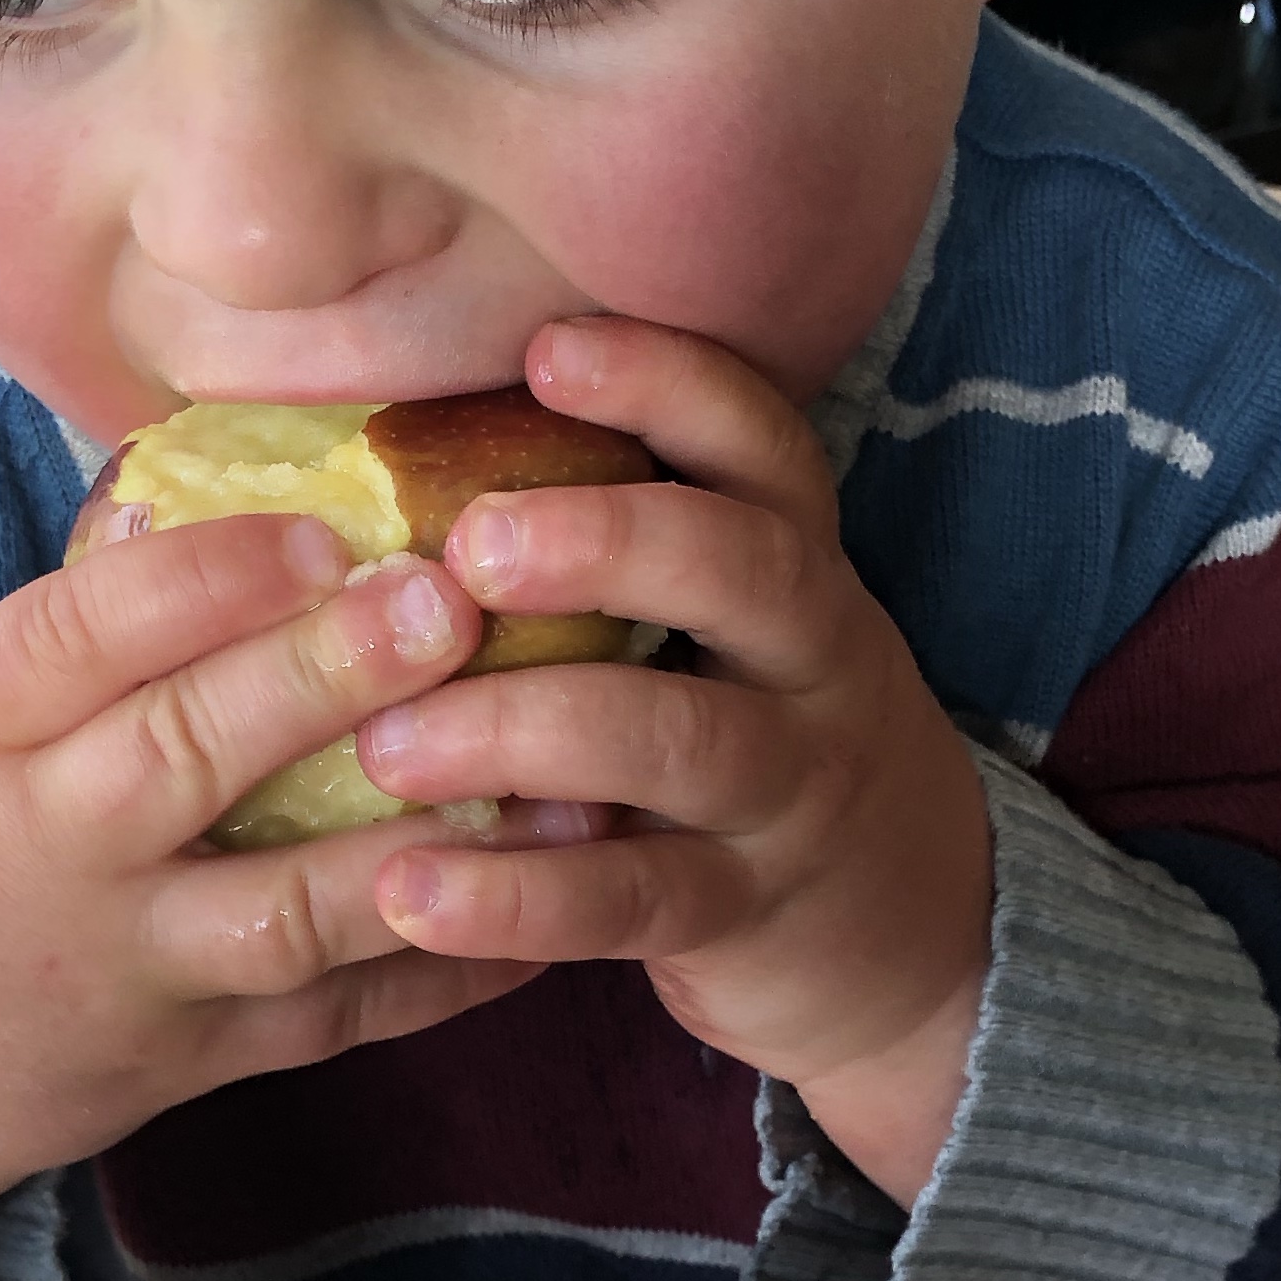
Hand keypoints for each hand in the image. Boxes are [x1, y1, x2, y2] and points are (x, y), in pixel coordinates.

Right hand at [0, 515, 546, 1280]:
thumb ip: (93, 648)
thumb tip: (269, 496)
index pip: (72, 637)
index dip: (198, 583)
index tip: (321, 528)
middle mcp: (46, 850)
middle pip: (185, 758)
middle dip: (322, 679)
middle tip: (452, 604)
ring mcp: (125, 968)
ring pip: (282, 913)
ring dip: (426, 849)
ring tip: (557, 780)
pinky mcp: (189, 1064)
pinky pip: (334, 1018)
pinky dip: (448, 971)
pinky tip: (555, 909)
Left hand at [350, 317, 994, 1203]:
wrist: (896, 929)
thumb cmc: (738, 732)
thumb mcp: (717, 629)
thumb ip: (604, 550)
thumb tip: (384, 453)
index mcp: (793, 564)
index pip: (760, 446)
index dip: (668, 386)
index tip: (548, 350)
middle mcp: (814, 660)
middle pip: (744, 570)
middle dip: (607, 542)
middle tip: (467, 546)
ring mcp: (791, 791)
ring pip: (681, 741)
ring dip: (526, 729)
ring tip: (389, 745)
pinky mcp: (743, 913)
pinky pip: (634, 900)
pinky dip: (519, 899)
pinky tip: (412, 889)